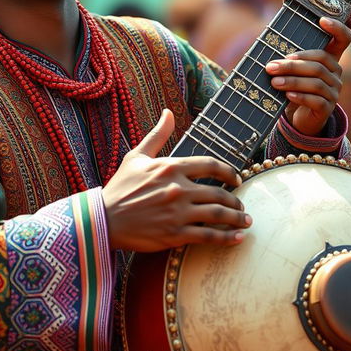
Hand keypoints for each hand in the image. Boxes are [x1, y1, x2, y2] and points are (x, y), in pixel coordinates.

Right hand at [102, 109, 251, 251]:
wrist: (104, 219)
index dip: (228, 172)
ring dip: (237, 218)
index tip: (236, 179)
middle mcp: (178, 188)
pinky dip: (226, 238)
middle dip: (236, 201)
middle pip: (219, 193)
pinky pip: (208, 236)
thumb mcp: (137, 156)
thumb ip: (157, 134)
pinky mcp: (175, 234)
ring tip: (245, 222)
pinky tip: (237, 239)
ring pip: (218, 214)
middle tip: (242, 206)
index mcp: (171, 167)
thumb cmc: (120, 186)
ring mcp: (178, 212)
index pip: (210, 165)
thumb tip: (168, 112)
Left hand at [266, 16, 350, 135]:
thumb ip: (289, 59)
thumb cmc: (295, 87)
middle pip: (318, 63)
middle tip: (270, 67)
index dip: (337, 28)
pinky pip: (316, 100)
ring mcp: (334, 91)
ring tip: (274, 82)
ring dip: (292, 81)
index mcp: (330, 59)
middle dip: (292, 64)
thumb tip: (269, 55)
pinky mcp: (327, 108)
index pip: (343, 39)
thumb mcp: (293, 71)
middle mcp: (336, 73)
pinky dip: (300, 96)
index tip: (321, 20)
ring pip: (316, 82)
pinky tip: (287, 95)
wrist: (300, 117)